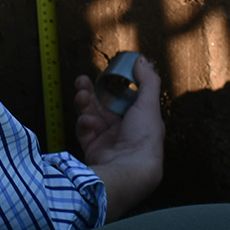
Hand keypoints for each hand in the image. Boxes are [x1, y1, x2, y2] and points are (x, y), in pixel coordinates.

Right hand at [74, 55, 164, 221]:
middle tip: (82, 81)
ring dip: (84, 103)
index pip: (122, 98)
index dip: (112, 86)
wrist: (128, 169)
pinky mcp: (93, 149)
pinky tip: (87, 122)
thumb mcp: (149, 104)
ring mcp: (107, 140)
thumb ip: (147, 80)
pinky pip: (84, 131)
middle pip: (102, 105)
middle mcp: (123, 129)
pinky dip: (84, 124)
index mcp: (139, 119)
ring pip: (90, 115)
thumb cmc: (144, 139)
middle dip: (91, 91)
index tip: (104, 74)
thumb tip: (143, 60)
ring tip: (80, 94)